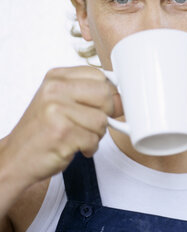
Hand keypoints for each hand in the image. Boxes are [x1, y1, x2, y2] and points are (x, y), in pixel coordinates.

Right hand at [0, 66, 122, 188]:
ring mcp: (56, 110)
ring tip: (78, 136)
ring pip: (102, 120)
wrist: (16, 158)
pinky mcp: (62, 132)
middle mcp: (54, 90)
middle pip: (105, 95)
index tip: (99, 105)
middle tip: (89, 124)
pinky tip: (74, 146)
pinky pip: (94, 139)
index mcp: (56, 77)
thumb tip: (124, 98)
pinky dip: (89, 147)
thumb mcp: (64, 103)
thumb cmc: (44, 130)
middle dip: (105, 114)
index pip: (99, 75)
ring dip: (96, 134)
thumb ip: (92, 96)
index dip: (106, 93)